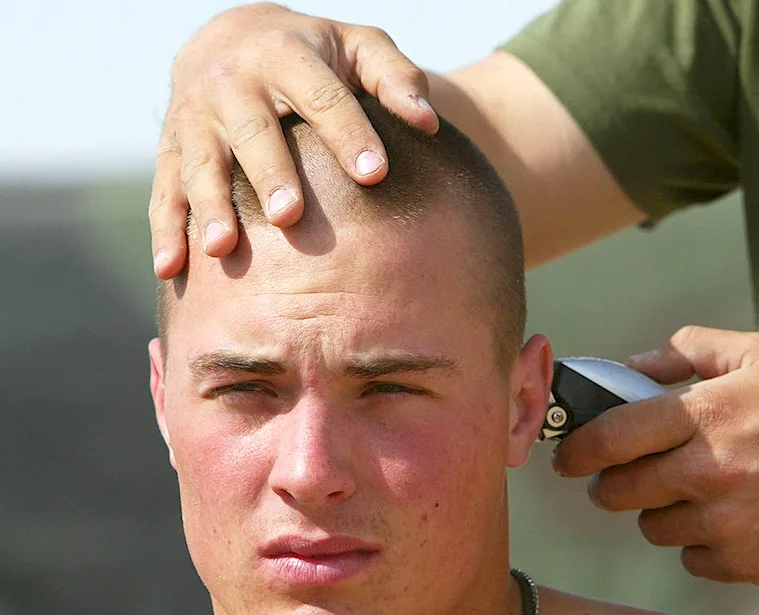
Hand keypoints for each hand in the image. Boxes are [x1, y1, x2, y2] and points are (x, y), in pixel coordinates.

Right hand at [150, 3, 438, 277]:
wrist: (233, 36)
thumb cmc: (316, 54)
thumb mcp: (358, 47)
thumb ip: (396, 78)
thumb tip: (429, 123)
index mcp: (285, 54)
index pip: (322, 95)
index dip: (348, 133)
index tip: (375, 174)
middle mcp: (233, 81)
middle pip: (253, 131)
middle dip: (270, 173)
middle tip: (290, 216)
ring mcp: (195, 115)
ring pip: (201, 162)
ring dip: (209, 205)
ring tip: (223, 247)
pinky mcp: (171, 147)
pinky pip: (165, 189)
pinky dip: (165, 229)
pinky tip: (171, 269)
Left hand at [552, 326, 758, 584]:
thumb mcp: (757, 355)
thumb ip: (687, 348)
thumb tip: (630, 364)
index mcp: (704, 416)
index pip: (612, 437)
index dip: (578, 448)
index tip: (567, 455)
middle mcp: (708, 473)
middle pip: (618, 491)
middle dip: (608, 484)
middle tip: (620, 476)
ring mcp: (725, 524)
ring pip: (651, 527)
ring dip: (657, 511)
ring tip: (689, 493)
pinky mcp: (743, 564)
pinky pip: (689, 558)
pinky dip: (697, 543)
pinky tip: (723, 520)